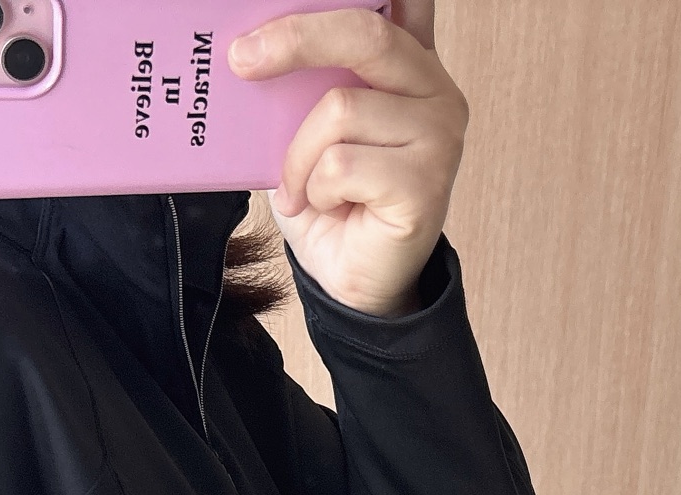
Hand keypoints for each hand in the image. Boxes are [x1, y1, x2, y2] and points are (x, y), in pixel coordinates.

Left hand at [227, 2, 467, 317]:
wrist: (353, 281)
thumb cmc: (333, 203)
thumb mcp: (312, 130)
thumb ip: (311, 82)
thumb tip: (254, 45)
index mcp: (410, 65)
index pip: (396, 2)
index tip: (285, 6)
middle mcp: (435, 89)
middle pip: (366, 35)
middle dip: (295, 39)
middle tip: (241, 59)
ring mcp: (438, 135)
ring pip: (340, 110)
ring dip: (299, 156)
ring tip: (303, 187)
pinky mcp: (426, 183)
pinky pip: (341, 164)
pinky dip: (315, 189)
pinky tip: (326, 207)